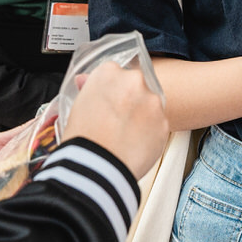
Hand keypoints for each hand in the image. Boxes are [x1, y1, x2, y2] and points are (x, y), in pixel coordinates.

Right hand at [62, 62, 170, 182]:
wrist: (97, 168)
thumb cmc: (83, 139)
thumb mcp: (76, 107)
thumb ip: (88, 89)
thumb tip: (86, 80)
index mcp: (109, 73)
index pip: (115, 73)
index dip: (111, 90)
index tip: (109, 101)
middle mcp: (134, 82)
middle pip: (135, 85)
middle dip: (129, 99)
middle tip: (117, 119)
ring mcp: (152, 102)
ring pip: (149, 104)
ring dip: (142, 115)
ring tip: (124, 135)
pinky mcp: (164, 123)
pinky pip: (158, 124)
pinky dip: (150, 133)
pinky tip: (133, 144)